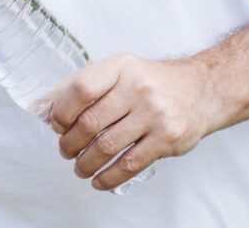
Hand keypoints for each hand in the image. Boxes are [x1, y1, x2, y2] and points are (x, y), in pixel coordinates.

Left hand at [50, 53, 213, 191]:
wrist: (201, 90)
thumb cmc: (152, 82)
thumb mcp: (121, 71)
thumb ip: (87, 86)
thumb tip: (47, 110)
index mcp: (121, 68)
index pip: (82, 88)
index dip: (62, 110)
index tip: (58, 124)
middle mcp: (138, 88)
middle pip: (90, 123)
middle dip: (70, 143)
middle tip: (66, 150)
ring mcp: (154, 114)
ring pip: (107, 147)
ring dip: (86, 163)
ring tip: (80, 167)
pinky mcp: (167, 138)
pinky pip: (130, 164)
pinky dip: (109, 177)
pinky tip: (100, 179)